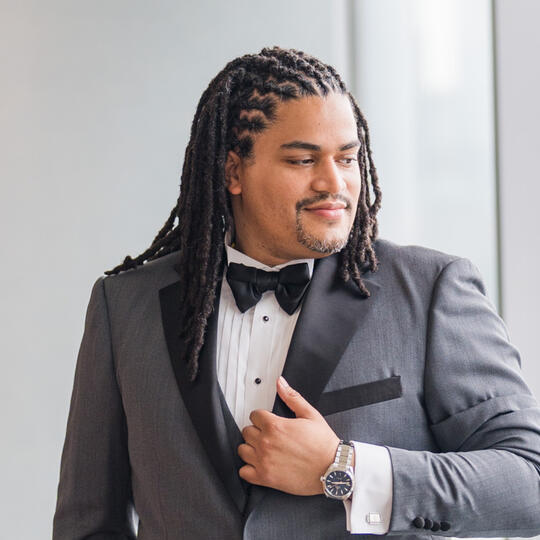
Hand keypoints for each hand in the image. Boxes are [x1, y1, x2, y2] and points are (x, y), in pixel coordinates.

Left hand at [237, 376, 340, 495]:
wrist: (332, 469)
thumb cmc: (323, 444)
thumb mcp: (310, 414)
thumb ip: (292, 397)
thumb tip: (281, 383)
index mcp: (275, 426)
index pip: (254, 415)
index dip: (261, 417)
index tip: (267, 422)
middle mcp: (266, 443)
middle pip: (247, 431)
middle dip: (256, 431)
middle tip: (268, 435)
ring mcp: (264, 461)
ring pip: (242, 450)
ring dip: (250, 448)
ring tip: (263, 449)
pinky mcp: (265, 478)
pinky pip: (244, 472)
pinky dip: (249, 469)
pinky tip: (259, 465)